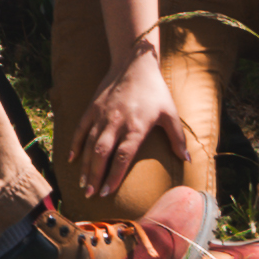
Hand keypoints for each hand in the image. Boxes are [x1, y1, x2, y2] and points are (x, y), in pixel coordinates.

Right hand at [70, 64, 191, 202]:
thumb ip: (178, 138)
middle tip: (90, 194)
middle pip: (101, 153)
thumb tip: (186, 160)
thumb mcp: (171, 113)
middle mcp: (116, 122)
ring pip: (88, 144)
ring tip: (82, 184)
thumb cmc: (155, 91)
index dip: (114, 175)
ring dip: (84, 165)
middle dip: (94, 175)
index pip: (123, 156)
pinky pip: (80, 129)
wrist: (134, 64)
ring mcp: (102, 115)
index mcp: (136, 126)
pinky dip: (75, 145)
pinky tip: (71, 160)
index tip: (108, 192)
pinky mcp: (92, 108)